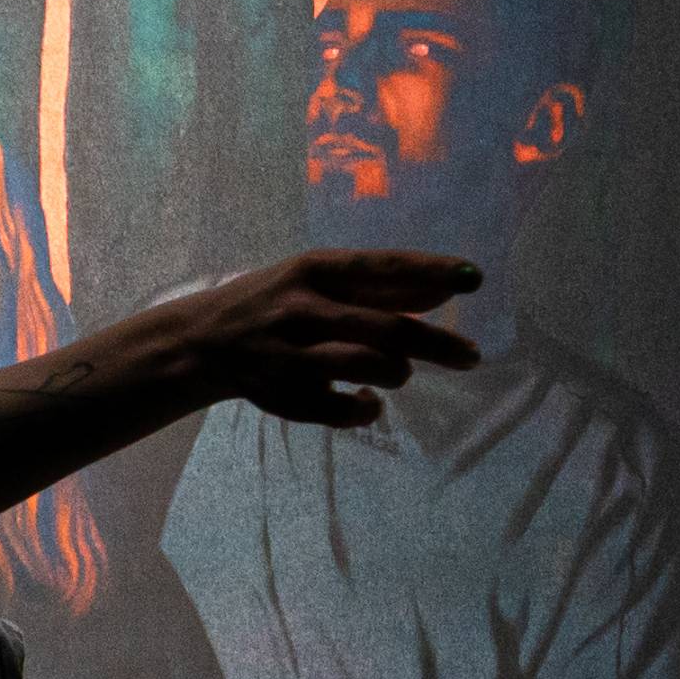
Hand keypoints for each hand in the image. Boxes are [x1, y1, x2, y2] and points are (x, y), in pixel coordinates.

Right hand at [172, 251, 487, 427]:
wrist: (205, 340)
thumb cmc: (280, 303)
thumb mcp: (320, 280)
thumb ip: (379, 287)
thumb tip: (445, 290)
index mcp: (314, 270)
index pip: (383, 268)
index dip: (431, 271)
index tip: (474, 278)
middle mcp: (302, 308)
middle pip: (385, 328)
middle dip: (436, 343)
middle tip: (472, 357)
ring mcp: (291, 354)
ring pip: (365, 367)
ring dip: (396, 373)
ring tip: (401, 374)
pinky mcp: (282, 395)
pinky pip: (341, 410)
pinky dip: (365, 409)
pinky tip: (369, 402)